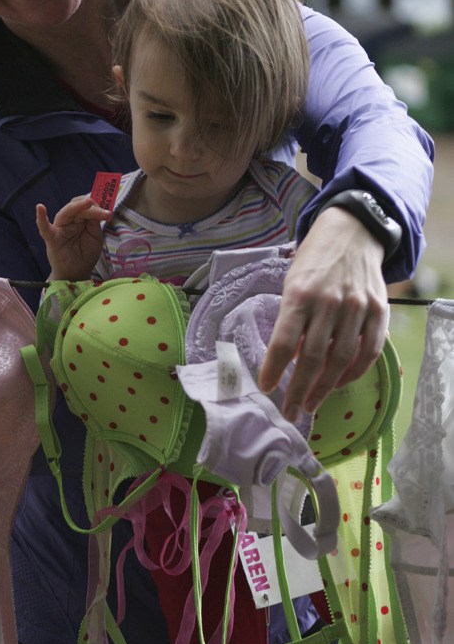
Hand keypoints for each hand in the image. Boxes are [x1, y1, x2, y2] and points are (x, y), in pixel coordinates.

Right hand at [36, 196, 109, 279]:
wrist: (77, 274)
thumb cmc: (85, 254)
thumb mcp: (95, 238)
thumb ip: (94, 224)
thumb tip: (95, 210)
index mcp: (80, 220)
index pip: (86, 208)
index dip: (96, 208)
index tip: (108, 214)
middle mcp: (68, 222)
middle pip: (75, 208)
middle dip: (88, 205)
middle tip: (100, 208)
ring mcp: (59, 229)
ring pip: (64, 213)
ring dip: (75, 207)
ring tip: (88, 202)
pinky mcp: (51, 239)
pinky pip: (45, 229)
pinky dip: (41, 219)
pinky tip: (40, 208)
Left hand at [258, 207, 388, 421]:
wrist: (352, 232)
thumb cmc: (314, 260)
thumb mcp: (292, 282)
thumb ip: (291, 318)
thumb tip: (288, 358)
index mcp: (300, 294)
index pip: (283, 341)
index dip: (273, 369)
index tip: (266, 388)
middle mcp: (329, 302)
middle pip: (312, 357)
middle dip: (298, 389)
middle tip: (289, 411)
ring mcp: (357, 307)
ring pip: (341, 360)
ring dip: (325, 388)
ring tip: (310, 403)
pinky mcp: (379, 311)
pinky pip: (369, 351)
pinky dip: (354, 372)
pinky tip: (339, 383)